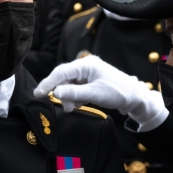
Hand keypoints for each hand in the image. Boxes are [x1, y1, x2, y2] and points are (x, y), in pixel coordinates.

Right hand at [34, 56, 168, 129]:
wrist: (135, 98)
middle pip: (63, 79)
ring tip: (73, 108)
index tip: (38, 94)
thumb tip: (55, 92)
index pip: (61, 72)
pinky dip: (74, 97)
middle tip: (62, 106)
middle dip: (60, 93)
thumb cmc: (118, 93)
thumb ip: (73, 93)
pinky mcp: (89, 82)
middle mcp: (85, 66)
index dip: (48, 83)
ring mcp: (87, 74)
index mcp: (86, 64)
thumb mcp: (94, 94)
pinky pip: (75, 88)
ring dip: (68, 97)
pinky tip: (78, 104)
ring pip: (68, 85)